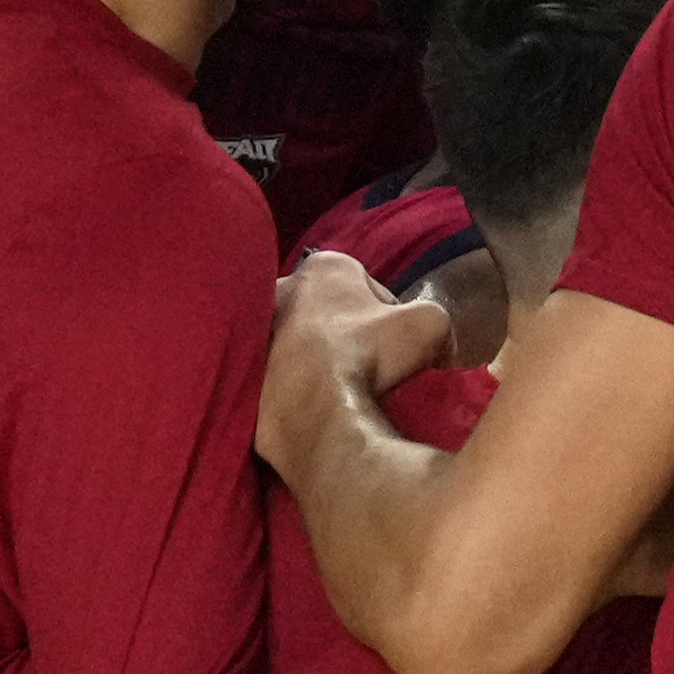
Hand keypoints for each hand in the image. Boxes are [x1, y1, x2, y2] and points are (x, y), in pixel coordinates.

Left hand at [257, 252, 453, 472]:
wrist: (306, 408)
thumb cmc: (366, 354)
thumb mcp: (429, 326)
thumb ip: (436, 319)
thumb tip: (436, 346)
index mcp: (327, 265)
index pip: (368, 287)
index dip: (389, 318)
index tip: (395, 349)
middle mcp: (281, 282)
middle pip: (328, 310)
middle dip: (345, 333)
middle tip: (364, 368)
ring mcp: (252, 324)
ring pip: (298, 338)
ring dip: (314, 356)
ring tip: (334, 388)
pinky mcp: (236, 363)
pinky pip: (273, 368)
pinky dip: (289, 380)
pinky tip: (307, 400)